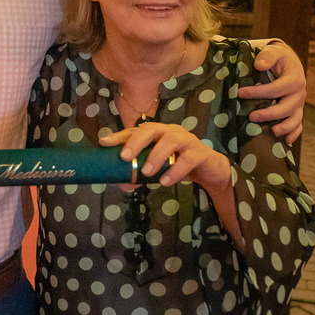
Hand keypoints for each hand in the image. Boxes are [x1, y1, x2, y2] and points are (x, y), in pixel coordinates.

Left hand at [100, 123, 230, 192]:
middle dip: (136, 141)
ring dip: (156, 156)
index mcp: (158, 133)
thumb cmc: (179, 164)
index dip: (120, 136)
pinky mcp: (200, 153)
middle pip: (152, 129)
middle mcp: (171, 131)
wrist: (210, 170)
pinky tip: (165, 181)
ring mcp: (187, 140)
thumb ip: (140, 175)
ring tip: (146, 172)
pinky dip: (175, 171)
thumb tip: (122, 185)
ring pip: (170, 140)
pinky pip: (187, 159)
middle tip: (125, 157)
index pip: (136, 130)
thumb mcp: (158, 169)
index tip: (104, 143)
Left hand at [238, 40, 305, 144]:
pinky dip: (293, 134)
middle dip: (269, 114)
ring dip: (284, 128)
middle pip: (286, 108)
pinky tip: (285, 143)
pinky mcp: (296, 111)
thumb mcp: (274, 52)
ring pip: (295, 120)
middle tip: (251, 117)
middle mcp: (299, 94)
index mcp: (295, 79)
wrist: (289, 64)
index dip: (258, 93)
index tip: (240, 93)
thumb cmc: (278, 58)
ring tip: (271, 132)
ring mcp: (299, 105)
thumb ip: (267, 56)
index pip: (276, 89)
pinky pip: (298, 126)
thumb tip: (259, 65)